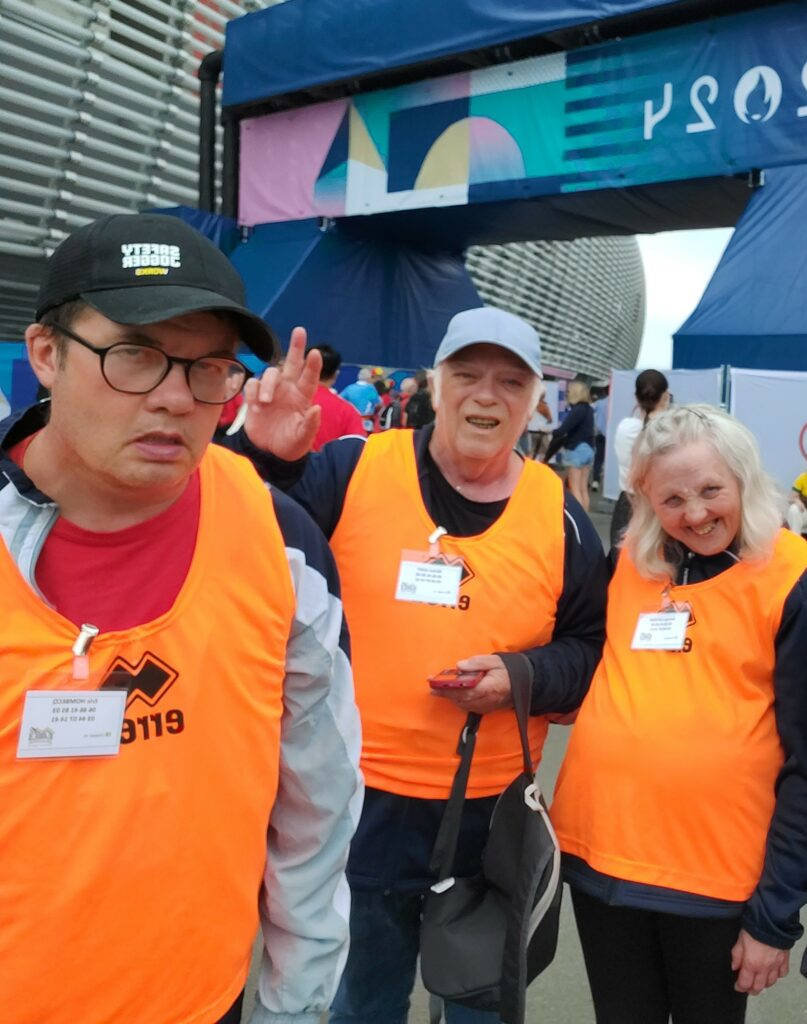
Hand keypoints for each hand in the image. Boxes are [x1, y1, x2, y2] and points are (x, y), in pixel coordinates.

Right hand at [243, 326, 321, 460]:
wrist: (270, 453)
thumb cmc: (291, 444)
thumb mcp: (303, 438)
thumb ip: (310, 425)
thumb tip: (317, 408)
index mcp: (303, 397)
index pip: (309, 378)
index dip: (312, 366)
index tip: (315, 352)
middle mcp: (288, 390)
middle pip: (292, 363)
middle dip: (296, 347)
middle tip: (300, 330)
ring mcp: (272, 392)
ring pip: (270, 374)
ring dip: (268, 385)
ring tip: (266, 403)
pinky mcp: (255, 397)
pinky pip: (252, 385)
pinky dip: (253, 393)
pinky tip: (256, 407)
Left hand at [431, 655, 512, 714]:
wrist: (521, 684)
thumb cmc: (506, 670)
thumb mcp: (494, 661)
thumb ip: (476, 663)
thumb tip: (459, 666)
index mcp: (490, 687)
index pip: (466, 690)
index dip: (450, 689)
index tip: (436, 685)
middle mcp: (487, 700)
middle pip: (462, 699)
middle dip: (446, 693)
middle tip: (432, 686)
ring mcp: (486, 707)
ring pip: (464, 704)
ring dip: (450, 697)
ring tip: (438, 689)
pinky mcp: (485, 709)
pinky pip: (468, 707)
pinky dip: (458, 701)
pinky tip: (451, 694)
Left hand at [731, 929, 788, 994]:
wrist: (770, 923)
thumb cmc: (754, 929)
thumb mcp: (739, 941)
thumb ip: (736, 955)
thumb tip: (734, 966)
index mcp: (751, 964)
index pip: (745, 983)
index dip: (740, 987)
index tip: (738, 986)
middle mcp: (764, 968)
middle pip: (759, 986)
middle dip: (752, 990)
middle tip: (748, 988)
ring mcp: (775, 965)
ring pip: (771, 982)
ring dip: (764, 984)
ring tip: (759, 982)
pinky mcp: (784, 960)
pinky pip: (782, 974)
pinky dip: (777, 976)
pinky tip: (773, 973)